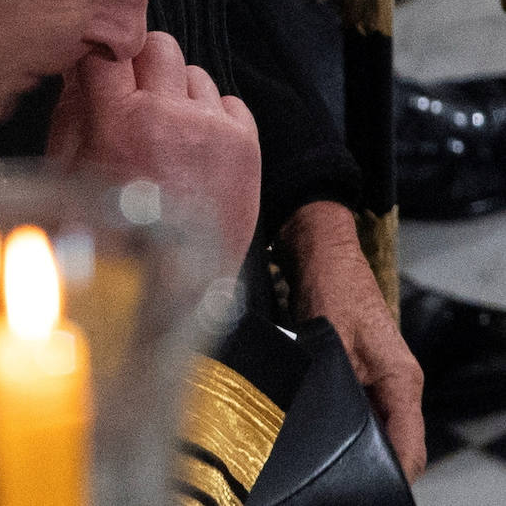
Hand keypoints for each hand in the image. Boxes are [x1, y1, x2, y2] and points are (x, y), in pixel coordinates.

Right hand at [47, 31, 260, 267]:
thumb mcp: (69, 174)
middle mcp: (168, 115)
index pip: (109, 49)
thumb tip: (80, 66)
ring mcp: (212, 128)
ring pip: (194, 72)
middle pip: (158, 46)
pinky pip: (227, 100)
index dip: (104, 57)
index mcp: (117, 120)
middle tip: (137, 100)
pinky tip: (196, 151)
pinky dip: (212, 117)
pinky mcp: (246, 144)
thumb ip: (72, 111)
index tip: (103, 70)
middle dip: (144, 67)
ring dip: (179, 94)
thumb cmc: (111, 237)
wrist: (172, 290)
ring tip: (169, 137)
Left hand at [277, 201, 425, 481]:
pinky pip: (368, 410)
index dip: (389, 470)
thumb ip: (339, 390)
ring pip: (383, 429)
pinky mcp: (369, 371)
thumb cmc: (329, 287)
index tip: (362, 481)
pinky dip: (352, 422)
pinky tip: (326, 423)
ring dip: (361, 441)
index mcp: (401, 379)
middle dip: (373, 461)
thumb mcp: (330, 343)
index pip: (409, 447)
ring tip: (329, 448)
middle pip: (399, 444)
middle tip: (337, 469)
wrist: (323, 252)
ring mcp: (386, 377)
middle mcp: (401, 382)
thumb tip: (335, 430)